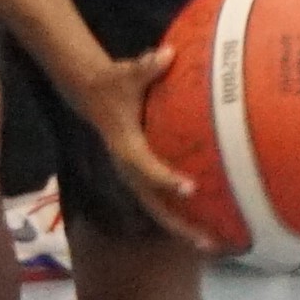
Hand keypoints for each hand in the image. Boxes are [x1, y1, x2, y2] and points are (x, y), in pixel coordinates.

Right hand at [62, 44, 205, 240]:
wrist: (90, 94)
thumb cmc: (114, 83)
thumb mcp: (127, 72)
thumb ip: (147, 66)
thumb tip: (167, 54)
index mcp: (126, 145)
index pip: (145, 166)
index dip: (166, 178)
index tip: (189, 189)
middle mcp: (128, 167)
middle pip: (152, 203)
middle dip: (178, 224)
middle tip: (206, 242)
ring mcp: (133, 176)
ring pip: (156, 208)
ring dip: (180, 228)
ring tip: (210, 246)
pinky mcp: (139, 177)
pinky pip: (159, 201)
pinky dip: (178, 215)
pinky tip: (202, 225)